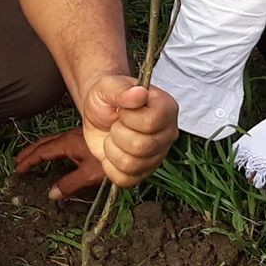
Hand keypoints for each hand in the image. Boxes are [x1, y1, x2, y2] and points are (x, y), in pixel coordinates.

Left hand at [16, 76, 179, 200]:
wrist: (97, 111)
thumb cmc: (107, 96)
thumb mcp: (108, 86)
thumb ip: (121, 89)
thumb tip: (138, 93)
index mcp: (166, 108)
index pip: (151, 123)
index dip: (128, 118)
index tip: (122, 110)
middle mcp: (167, 133)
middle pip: (141, 147)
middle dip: (117, 134)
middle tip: (116, 124)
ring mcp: (158, 154)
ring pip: (132, 165)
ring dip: (112, 150)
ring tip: (114, 136)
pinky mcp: (144, 171)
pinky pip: (126, 180)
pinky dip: (111, 167)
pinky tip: (112, 152)